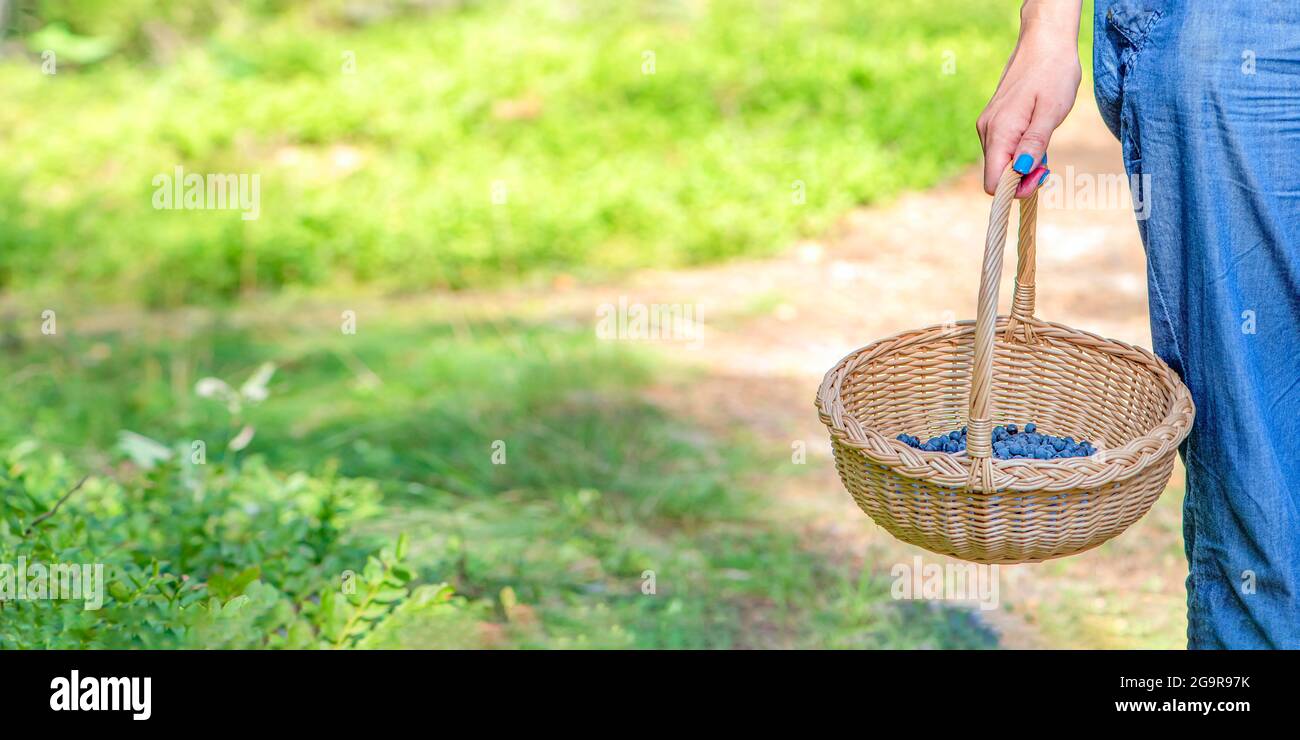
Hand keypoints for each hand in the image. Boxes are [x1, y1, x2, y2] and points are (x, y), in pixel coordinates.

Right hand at [977, 5, 1081, 196]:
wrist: (1043, 42)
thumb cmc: (1052, 73)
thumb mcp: (1051, 110)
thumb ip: (1034, 143)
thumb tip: (1021, 172)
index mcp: (1000, 132)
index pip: (994, 182)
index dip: (1017, 188)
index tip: (1042, 176)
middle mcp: (987, 131)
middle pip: (996, 175)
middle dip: (1022, 177)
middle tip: (1049, 164)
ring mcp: (988, 126)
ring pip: (1000, 162)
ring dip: (1022, 164)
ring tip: (1045, 144)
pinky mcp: (994, 122)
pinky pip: (1002, 149)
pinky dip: (1019, 152)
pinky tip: (1036, 136)